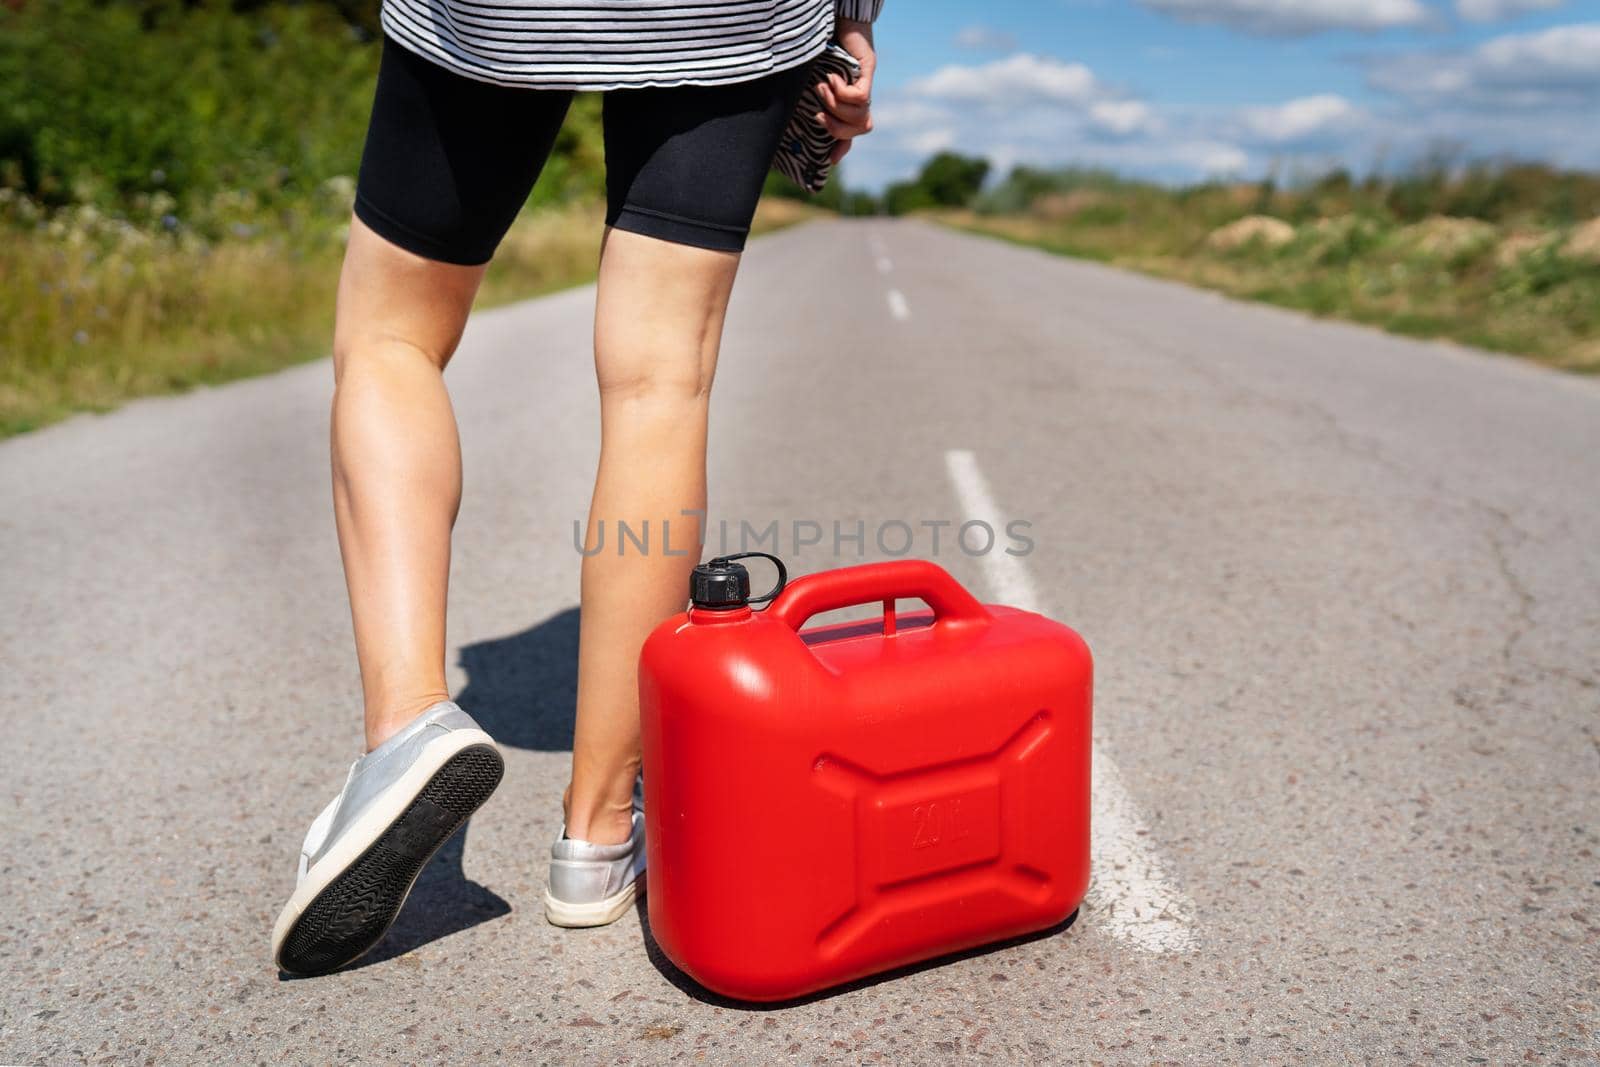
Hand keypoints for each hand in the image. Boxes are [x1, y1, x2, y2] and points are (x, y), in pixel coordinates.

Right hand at [816, 18, 875, 163]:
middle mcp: (859, 95)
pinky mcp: (869, 72)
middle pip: (859, 128)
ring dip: (835, 106)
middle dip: (836, 128)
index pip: (852, 130)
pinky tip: (833, 77)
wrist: (834, 19)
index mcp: (846, 99)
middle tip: (819, 115)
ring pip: (860, 115)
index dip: (843, 147)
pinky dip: (843, 92)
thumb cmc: (820, 48)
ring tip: (824, 87)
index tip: (831, 161)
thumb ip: (811, 99)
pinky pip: (861, 99)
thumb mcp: (811, 80)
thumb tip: (797, 117)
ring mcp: (866, 84)